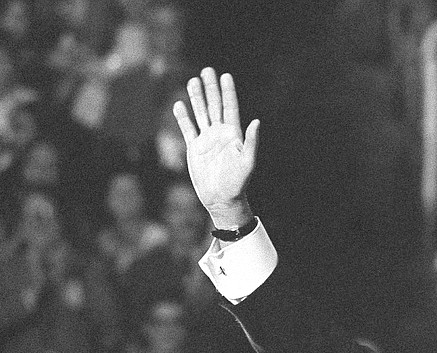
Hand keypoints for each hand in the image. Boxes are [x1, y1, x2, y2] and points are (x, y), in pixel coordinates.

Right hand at [172, 67, 259, 228]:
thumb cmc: (238, 182)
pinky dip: (183, 117)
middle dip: (211, 88)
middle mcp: (219, 133)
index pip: (230, 108)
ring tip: (193, 81)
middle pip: (214, 105)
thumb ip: (251, 141)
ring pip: (200, 113)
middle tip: (207, 70)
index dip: (228, 92)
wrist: (221, 198)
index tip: (225, 76)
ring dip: (197, 98)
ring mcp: (206, 139)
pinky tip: (179, 104)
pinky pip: (188, 129)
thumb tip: (256, 121)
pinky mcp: (194, 148)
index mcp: (233, 134)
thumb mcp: (247, 161)